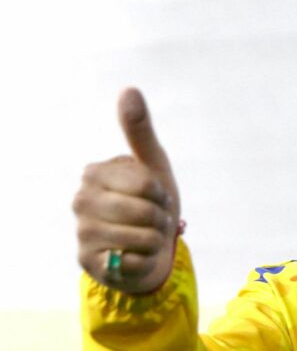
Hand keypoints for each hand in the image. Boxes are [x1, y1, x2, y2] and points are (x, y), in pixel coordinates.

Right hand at [73, 88, 180, 293]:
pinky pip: (134, 261)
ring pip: (143, 238)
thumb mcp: (153, 165)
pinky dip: (144, 261)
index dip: (162, 195)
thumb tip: (129, 89)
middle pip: (146, 212)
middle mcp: (80, 200)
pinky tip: (134, 257)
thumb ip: (140, 131)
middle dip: (160, 220)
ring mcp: (82, 232)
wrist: (147, 250)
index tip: (155, 197)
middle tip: (152, 220)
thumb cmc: (150, 203)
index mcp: (95, 173)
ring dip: (155, 241)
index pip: (148, 185)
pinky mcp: (87, 261)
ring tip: (144, 237)